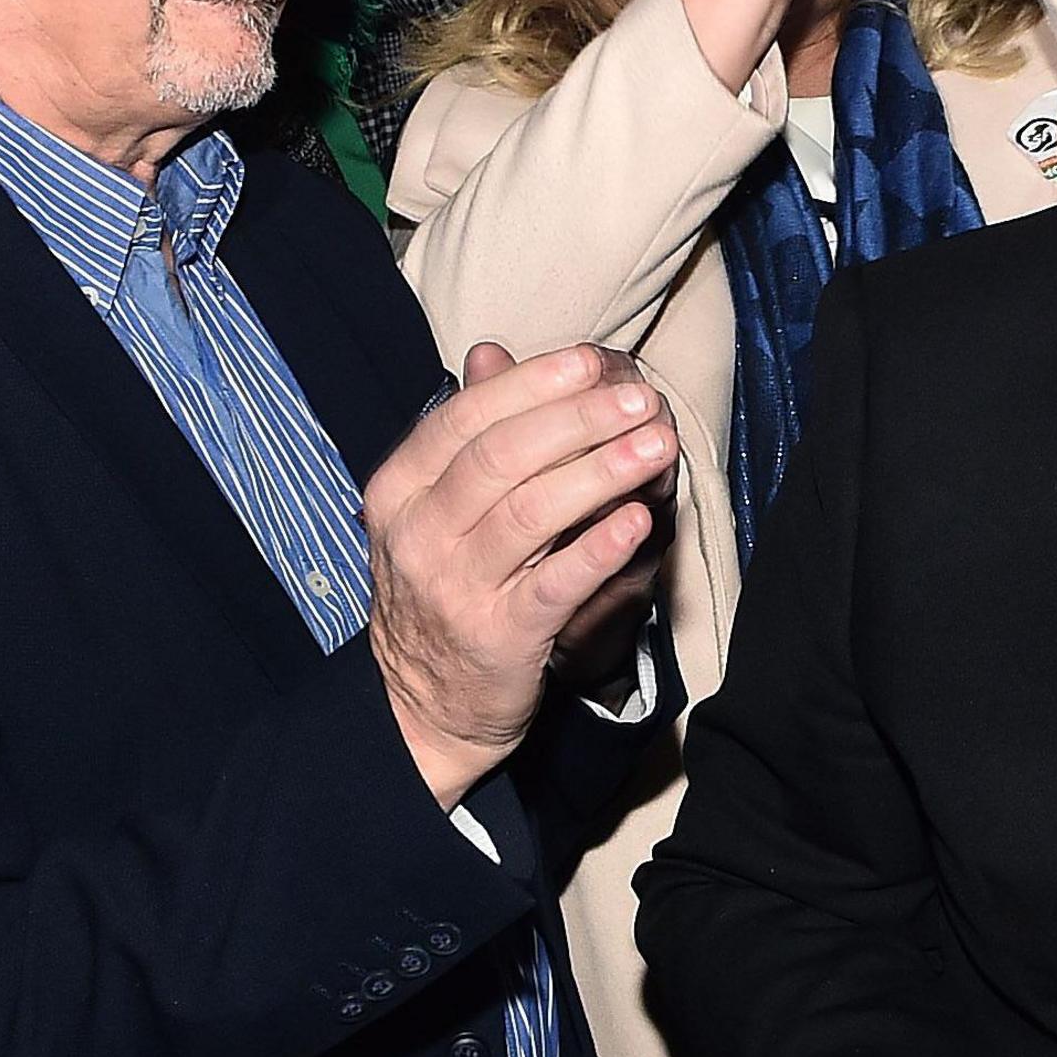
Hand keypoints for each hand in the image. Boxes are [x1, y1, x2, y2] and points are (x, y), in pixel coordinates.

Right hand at [362, 341, 675, 807]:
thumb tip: (493, 353)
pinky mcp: (499, 637)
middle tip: (641, 399)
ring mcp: (456, 588)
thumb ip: (468, 433)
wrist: (423, 703)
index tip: (592, 361)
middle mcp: (419, 535)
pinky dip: (598, 550)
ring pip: (530, 515)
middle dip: (577, 420)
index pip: (463, 420)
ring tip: (657, 444)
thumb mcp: (436, 508)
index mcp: (400, 491)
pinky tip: (638, 522)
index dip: (531, 385)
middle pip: (500, 459)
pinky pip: (555, 585)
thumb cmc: (446, 585)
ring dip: (601, 473)